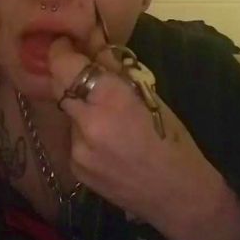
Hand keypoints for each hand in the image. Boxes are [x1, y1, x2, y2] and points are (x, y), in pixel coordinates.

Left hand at [48, 26, 217, 229]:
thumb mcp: (152, 97)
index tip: (68, 44)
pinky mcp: (76, 169)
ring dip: (81, 106)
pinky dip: (86, 131)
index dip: (63, 51)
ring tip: (109, 116)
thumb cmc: (174, 141)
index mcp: (110, 101)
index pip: (66, 65)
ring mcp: (77, 150)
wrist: (180, 198)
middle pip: (59, 86)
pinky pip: (74, 138)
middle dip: (69, 75)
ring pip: (68, 113)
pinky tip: (109, 143)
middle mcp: (86, 125)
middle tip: (86, 72)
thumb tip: (93, 41)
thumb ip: (116, 70)